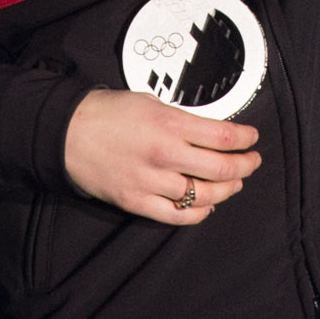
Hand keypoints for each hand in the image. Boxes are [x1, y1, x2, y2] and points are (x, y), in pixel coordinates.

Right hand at [61, 87, 259, 223]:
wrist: (67, 132)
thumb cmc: (105, 112)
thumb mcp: (149, 102)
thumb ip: (179, 119)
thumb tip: (205, 132)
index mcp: (170, 124)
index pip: (223, 136)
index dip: (245, 139)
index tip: (252, 139)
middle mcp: (165, 155)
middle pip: (221, 168)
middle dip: (244, 166)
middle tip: (252, 161)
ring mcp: (151, 182)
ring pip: (204, 195)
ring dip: (226, 190)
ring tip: (234, 183)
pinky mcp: (137, 201)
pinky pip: (177, 216)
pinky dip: (198, 213)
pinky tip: (207, 205)